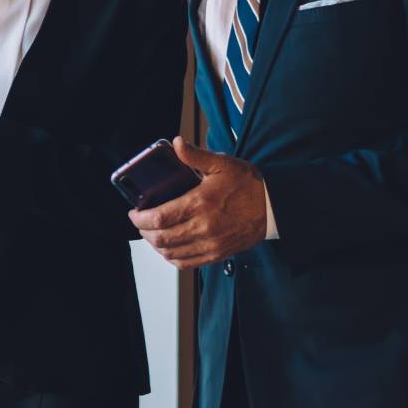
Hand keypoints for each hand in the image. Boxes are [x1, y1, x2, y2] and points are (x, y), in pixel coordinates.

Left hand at [128, 139, 265, 268]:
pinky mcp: (217, 254)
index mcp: (200, 203)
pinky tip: (169, 248)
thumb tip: (177, 143)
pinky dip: (171, 257)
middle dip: (144, 232)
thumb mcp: (222, 164)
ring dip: (156, 245)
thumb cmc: (248, 185)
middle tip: (141, 224)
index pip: (159, 218)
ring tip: (153, 234)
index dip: (140, 219)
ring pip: (171, 253)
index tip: (134, 214)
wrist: (273, 207)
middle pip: (161, 238)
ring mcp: (210, 244)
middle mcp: (203, 227)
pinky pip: (186, 263)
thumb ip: (195, 156)